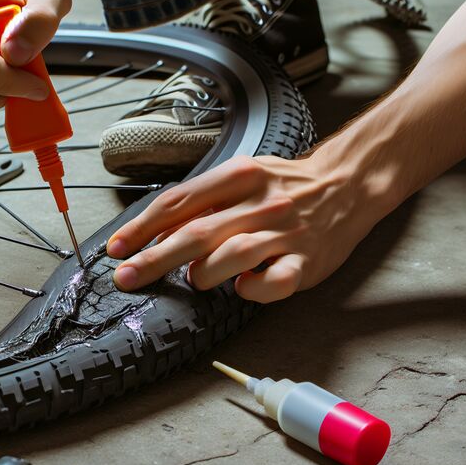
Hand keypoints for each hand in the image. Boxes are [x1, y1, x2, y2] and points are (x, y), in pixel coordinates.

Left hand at [106, 154, 379, 303]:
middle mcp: (261, 202)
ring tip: (193, 280)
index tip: (117, 249)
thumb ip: (202, 201)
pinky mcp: (307, 261)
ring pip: (234, 255)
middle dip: (155, 258)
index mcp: (238, 175)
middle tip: (127, 277)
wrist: (348, 183)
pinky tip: (242, 288)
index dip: (143, 227)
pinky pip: (275, 281)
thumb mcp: (241, 177)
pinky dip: (252, 289)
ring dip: (203, 273)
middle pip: (197, 232)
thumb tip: (153, 233)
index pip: (179, 202)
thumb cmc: (282, 186)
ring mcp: (286, 232)